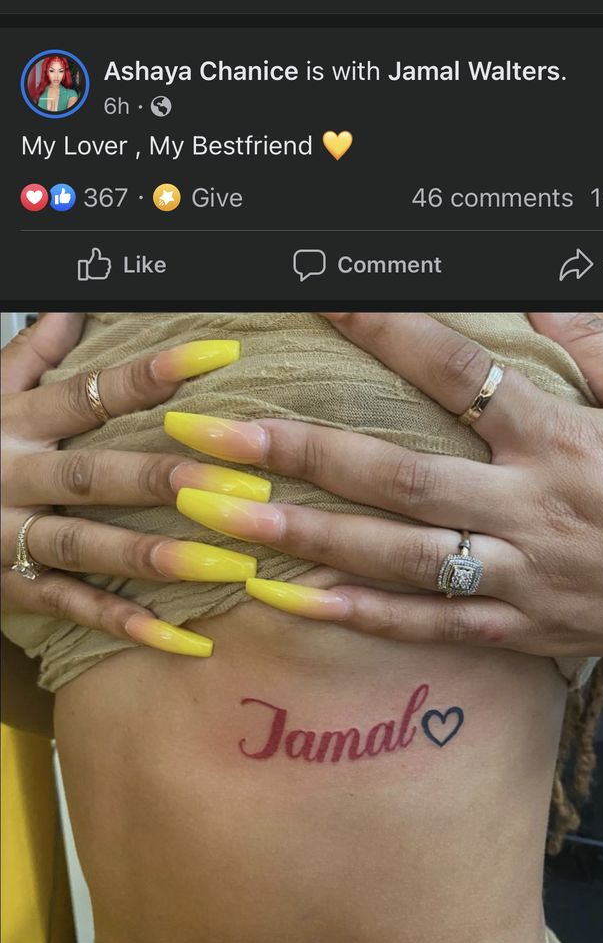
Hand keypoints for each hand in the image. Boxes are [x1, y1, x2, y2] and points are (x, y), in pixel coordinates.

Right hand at [1, 319, 264, 657]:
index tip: (217, 358)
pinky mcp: (9, 587)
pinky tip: (182, 637)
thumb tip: (72, 305)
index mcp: (13, 424)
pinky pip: (70, 607)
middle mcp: (11, 478)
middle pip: (93, 475)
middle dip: (165, 479)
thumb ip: (30, 353)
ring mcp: (7, 536)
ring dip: (154, 557)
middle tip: (239, 485)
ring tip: (225, 564)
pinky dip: (123, 624)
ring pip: (85, 546)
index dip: (149, 376)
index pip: (86, 395)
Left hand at [166, 311, 602, 658]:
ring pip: (395, 557)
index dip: (386, 331)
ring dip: (302, 537)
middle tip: (215, 434)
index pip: (460, 373)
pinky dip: (360, 615)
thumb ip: (598, 349)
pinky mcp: (525, 630)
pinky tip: (291, 600)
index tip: (322, 301)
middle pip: (395, 475)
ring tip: (220, 519)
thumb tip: (533, 302)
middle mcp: (531, 508)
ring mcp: (522, 576)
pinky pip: (430, 626)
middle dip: (298, 451)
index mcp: (565, 440)